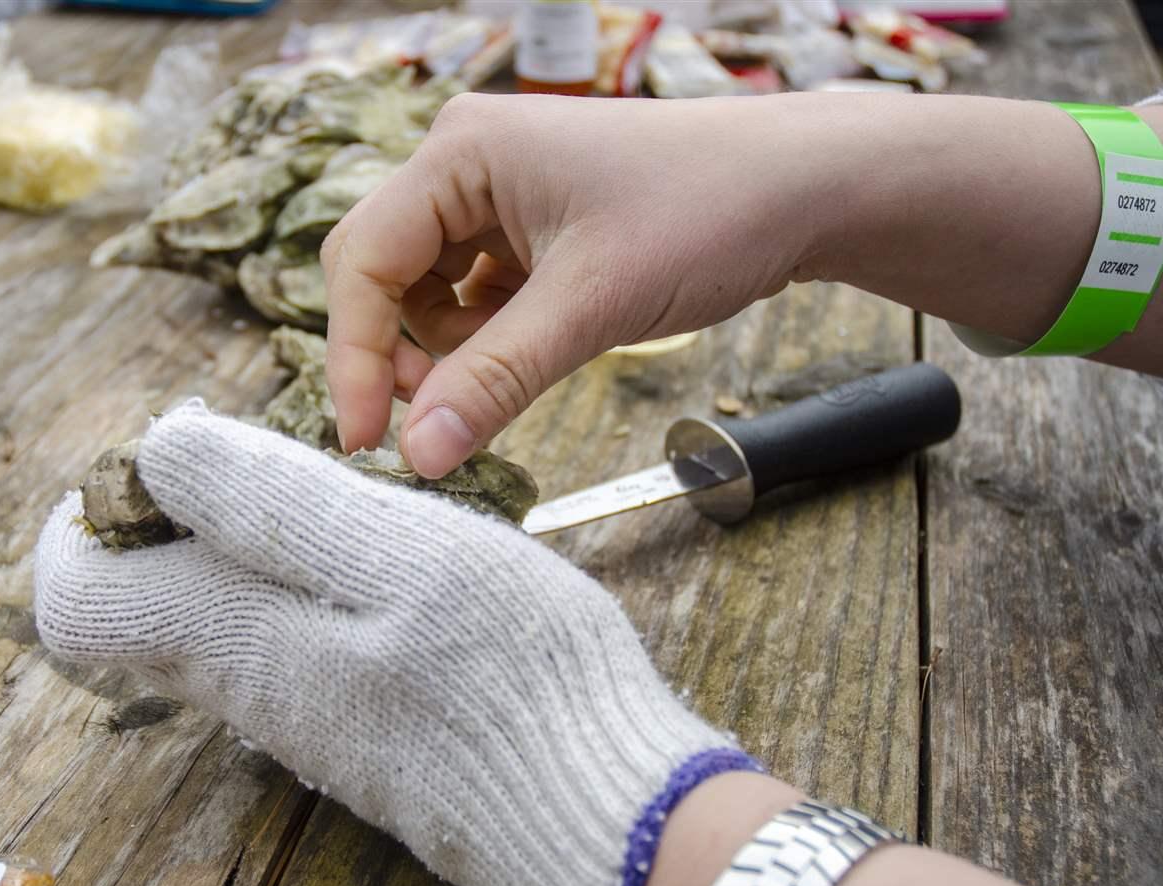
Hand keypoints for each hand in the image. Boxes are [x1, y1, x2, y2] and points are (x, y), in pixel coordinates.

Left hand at [34, 404, 754, 885]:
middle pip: (138, 611)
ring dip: (238, 546)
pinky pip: (279, 652)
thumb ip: (269, 502)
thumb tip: (157, 450)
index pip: (78, 601)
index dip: (85, 518)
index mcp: (233, 640)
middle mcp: (247, 693)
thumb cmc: (512, 676)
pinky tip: (379, 554)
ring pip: (213, 627)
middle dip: (166, 517)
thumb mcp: (400, 551)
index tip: (163, 453)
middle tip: (253, 449)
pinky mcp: (356, 735)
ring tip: (330, 487)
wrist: (599, 817)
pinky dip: (295, 587)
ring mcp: (302, 722)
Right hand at [322, 92, 832, 477]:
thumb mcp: (592, 306)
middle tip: (440, 421)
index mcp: (461, 152)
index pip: (364, 261)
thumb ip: (495, 380)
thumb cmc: (710, 212)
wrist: (806, 189)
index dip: (356, 356)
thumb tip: (418, 456)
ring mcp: (497, 195)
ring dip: (456, 351)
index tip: (368, 442)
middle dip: (401, 354)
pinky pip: (474, 297)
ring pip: (426, 295)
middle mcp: (465, 163)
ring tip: (528, 366)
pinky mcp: (529, 228)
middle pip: (382, 275)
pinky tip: (542, 348)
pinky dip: (491, 340)